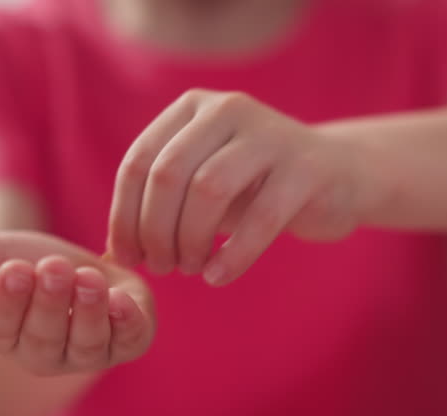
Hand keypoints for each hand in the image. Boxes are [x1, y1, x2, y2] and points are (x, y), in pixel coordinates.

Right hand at [0, 229, 155, 374]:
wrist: (79, 271)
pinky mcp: (128, 341)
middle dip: (49, 302)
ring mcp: (88, 351)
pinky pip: (129, 341)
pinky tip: (123, 300)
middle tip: (53, 267)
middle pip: (43, 336)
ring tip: (88, 278)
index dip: (7, 300)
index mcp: (5, 334)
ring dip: (88, 311)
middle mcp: (46, 352)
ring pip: (86, 342)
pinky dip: (127, 323)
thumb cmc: (29, 267)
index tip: (13, 269)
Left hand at [107, 89, 368, 285]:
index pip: (138, 162)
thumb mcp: (204, 187)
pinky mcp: (307, 168)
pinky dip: (232, 255)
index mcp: (193, 108)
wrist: (340, 177)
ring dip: (189, 241)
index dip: (124, 216)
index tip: (128, 258)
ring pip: (208, 190)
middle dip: (155, 231)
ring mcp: (270, 135)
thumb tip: (107, 255)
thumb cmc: (257, 188)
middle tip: (161, 267)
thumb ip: (159, 210)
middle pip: (168, 175)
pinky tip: (218, 276)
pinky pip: (261, 217)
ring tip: (190, 269)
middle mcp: (228, 110)